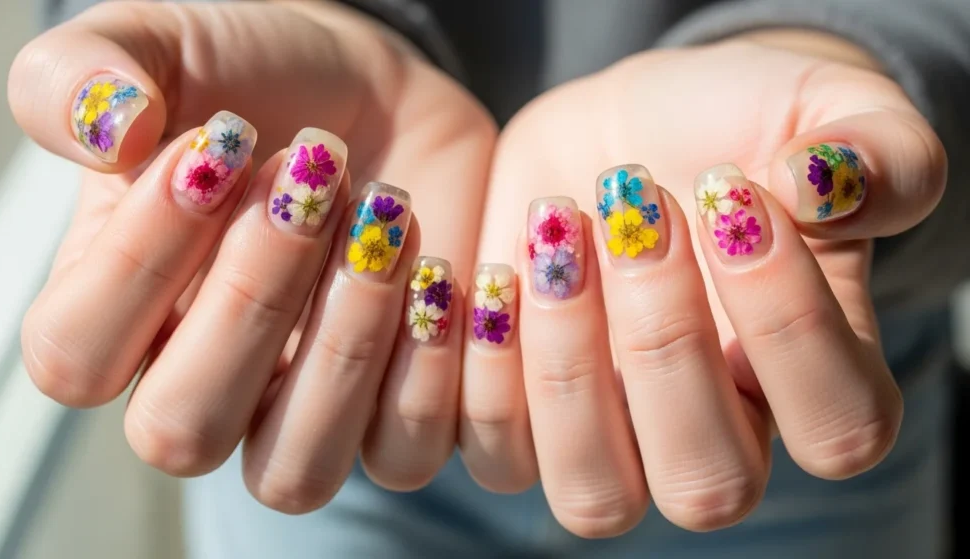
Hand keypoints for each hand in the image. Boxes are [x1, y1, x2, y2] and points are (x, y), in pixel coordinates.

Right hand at [13, 1, 493, 511]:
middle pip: (184, 428)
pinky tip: (442, 267)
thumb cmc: (254, 80)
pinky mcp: (390, 410)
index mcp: (116, 312)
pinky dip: (428, 369)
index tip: (215, 146)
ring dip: (344, 344)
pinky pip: (401, 454)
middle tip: (311, 179)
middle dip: (253, 298)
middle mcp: (200, 382)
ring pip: (293, 471)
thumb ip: (84, 76)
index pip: (77, 355)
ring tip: (387, 215)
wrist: (371, 94)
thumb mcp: (158, 47)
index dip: (139, 261)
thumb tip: (104, 131)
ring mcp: (298, 411)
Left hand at [462, 34, 944, 536]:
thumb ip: (880, 150)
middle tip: (633, 213)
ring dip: (567, 368)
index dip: (789, 323)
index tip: (731, 191)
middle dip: (664, 341)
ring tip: (554, 237)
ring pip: (597, 497)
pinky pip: (500, 456)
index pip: (838, 426)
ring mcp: (616, 439)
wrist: (629, 129)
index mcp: (815, 381)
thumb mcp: (826, 109)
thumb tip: (828, 188)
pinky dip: (484, 369)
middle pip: (708, 486)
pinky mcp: (527, 419)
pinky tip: (496, 267)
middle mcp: (716, 434)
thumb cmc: (736, 127)